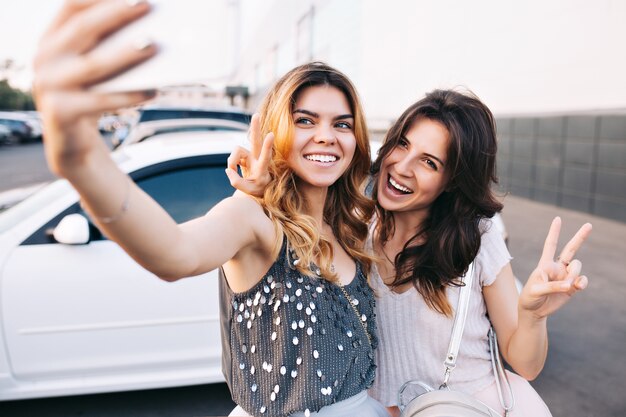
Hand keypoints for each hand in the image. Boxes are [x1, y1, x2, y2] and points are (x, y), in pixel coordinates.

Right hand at [33, 0, 156, 173]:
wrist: (73, 144)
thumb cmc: (91, 97)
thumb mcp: (93, 67)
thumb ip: (108, 45)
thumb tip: (151, 28)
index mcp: (51, 40)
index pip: (72, 6)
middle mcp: (44, 59)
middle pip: (83, 29)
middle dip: (117, 14)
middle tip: (148, 5)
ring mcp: (49, 86)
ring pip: (94, 65)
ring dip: (127, 53)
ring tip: (155, 44)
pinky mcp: (61, 113)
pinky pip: (101, 101)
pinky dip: (129, 95)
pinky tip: (154, 90)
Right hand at [225, 113, 273, 196]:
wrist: (259, 188)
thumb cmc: (257, 190)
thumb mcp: (247, 190)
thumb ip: (236, 181)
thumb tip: (229, 169)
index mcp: (262, 169)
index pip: (265, 156)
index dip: (267, 145)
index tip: (271, 134)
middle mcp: (257, 158)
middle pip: (255, 141)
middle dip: (255, 128)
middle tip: (256, 115)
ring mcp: (251, 155)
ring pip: (236, 150)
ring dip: (232, 162)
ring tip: (233, 172)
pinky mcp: (244, 155)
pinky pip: (233, 156)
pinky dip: (231, 164)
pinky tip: (236, 170)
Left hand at [519, 217, 592, 318]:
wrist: (534, 311)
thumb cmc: (530, 297)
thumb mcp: (536, 290)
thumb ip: (552, 286)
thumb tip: (570, 285)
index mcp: (545, 264)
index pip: (551, 245)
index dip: (554, 232)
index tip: (558, 219)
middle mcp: (557, 267)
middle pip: (571, 249)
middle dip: (580, 237)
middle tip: (589, 224)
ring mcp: (566, 276)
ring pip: (577, 266)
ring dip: (574, 274)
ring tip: (566, 285)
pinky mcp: (572, 287)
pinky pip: (582, 280)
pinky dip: (582, 282)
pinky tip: (577, 286)